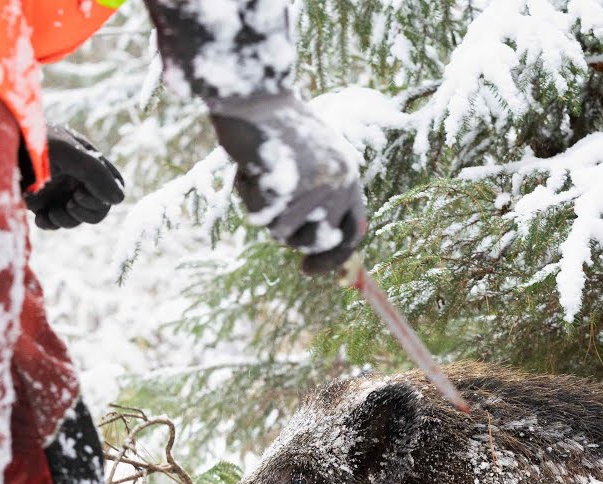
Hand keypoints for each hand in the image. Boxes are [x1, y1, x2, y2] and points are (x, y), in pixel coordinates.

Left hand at [26, 125, 124, 229]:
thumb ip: (96, 173)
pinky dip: (51, 224)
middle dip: (88, 211)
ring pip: (78, 217)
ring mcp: (58, 190)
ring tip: (53, 213)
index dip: (105, 195)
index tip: (83, 192)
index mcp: (87, 159)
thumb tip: (119, 199)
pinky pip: (56, 222)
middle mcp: (75, 176)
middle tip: (71, 203)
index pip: (113, 184)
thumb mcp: (68, 152)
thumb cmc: (31, 141)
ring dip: (68, 219)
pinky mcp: (40, 203)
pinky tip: (41, 219)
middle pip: (99, 206)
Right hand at [208, 94, 366, 275]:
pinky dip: (249, 196)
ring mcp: (314, 190)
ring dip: (265, 210)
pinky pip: (260, 217)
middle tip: (273, 207)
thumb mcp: (313, 158)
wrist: (255, 96)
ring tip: (261, 172)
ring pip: (283, 233)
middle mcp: (339, 186)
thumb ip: (321, 196)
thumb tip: (318, 243)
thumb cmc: (277, 125)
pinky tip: (250, 167)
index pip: (353, 232)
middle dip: (290, 234)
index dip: (334, 257)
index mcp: (349, 176)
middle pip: (314, 242)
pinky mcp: (288, 191)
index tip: (308, 270)